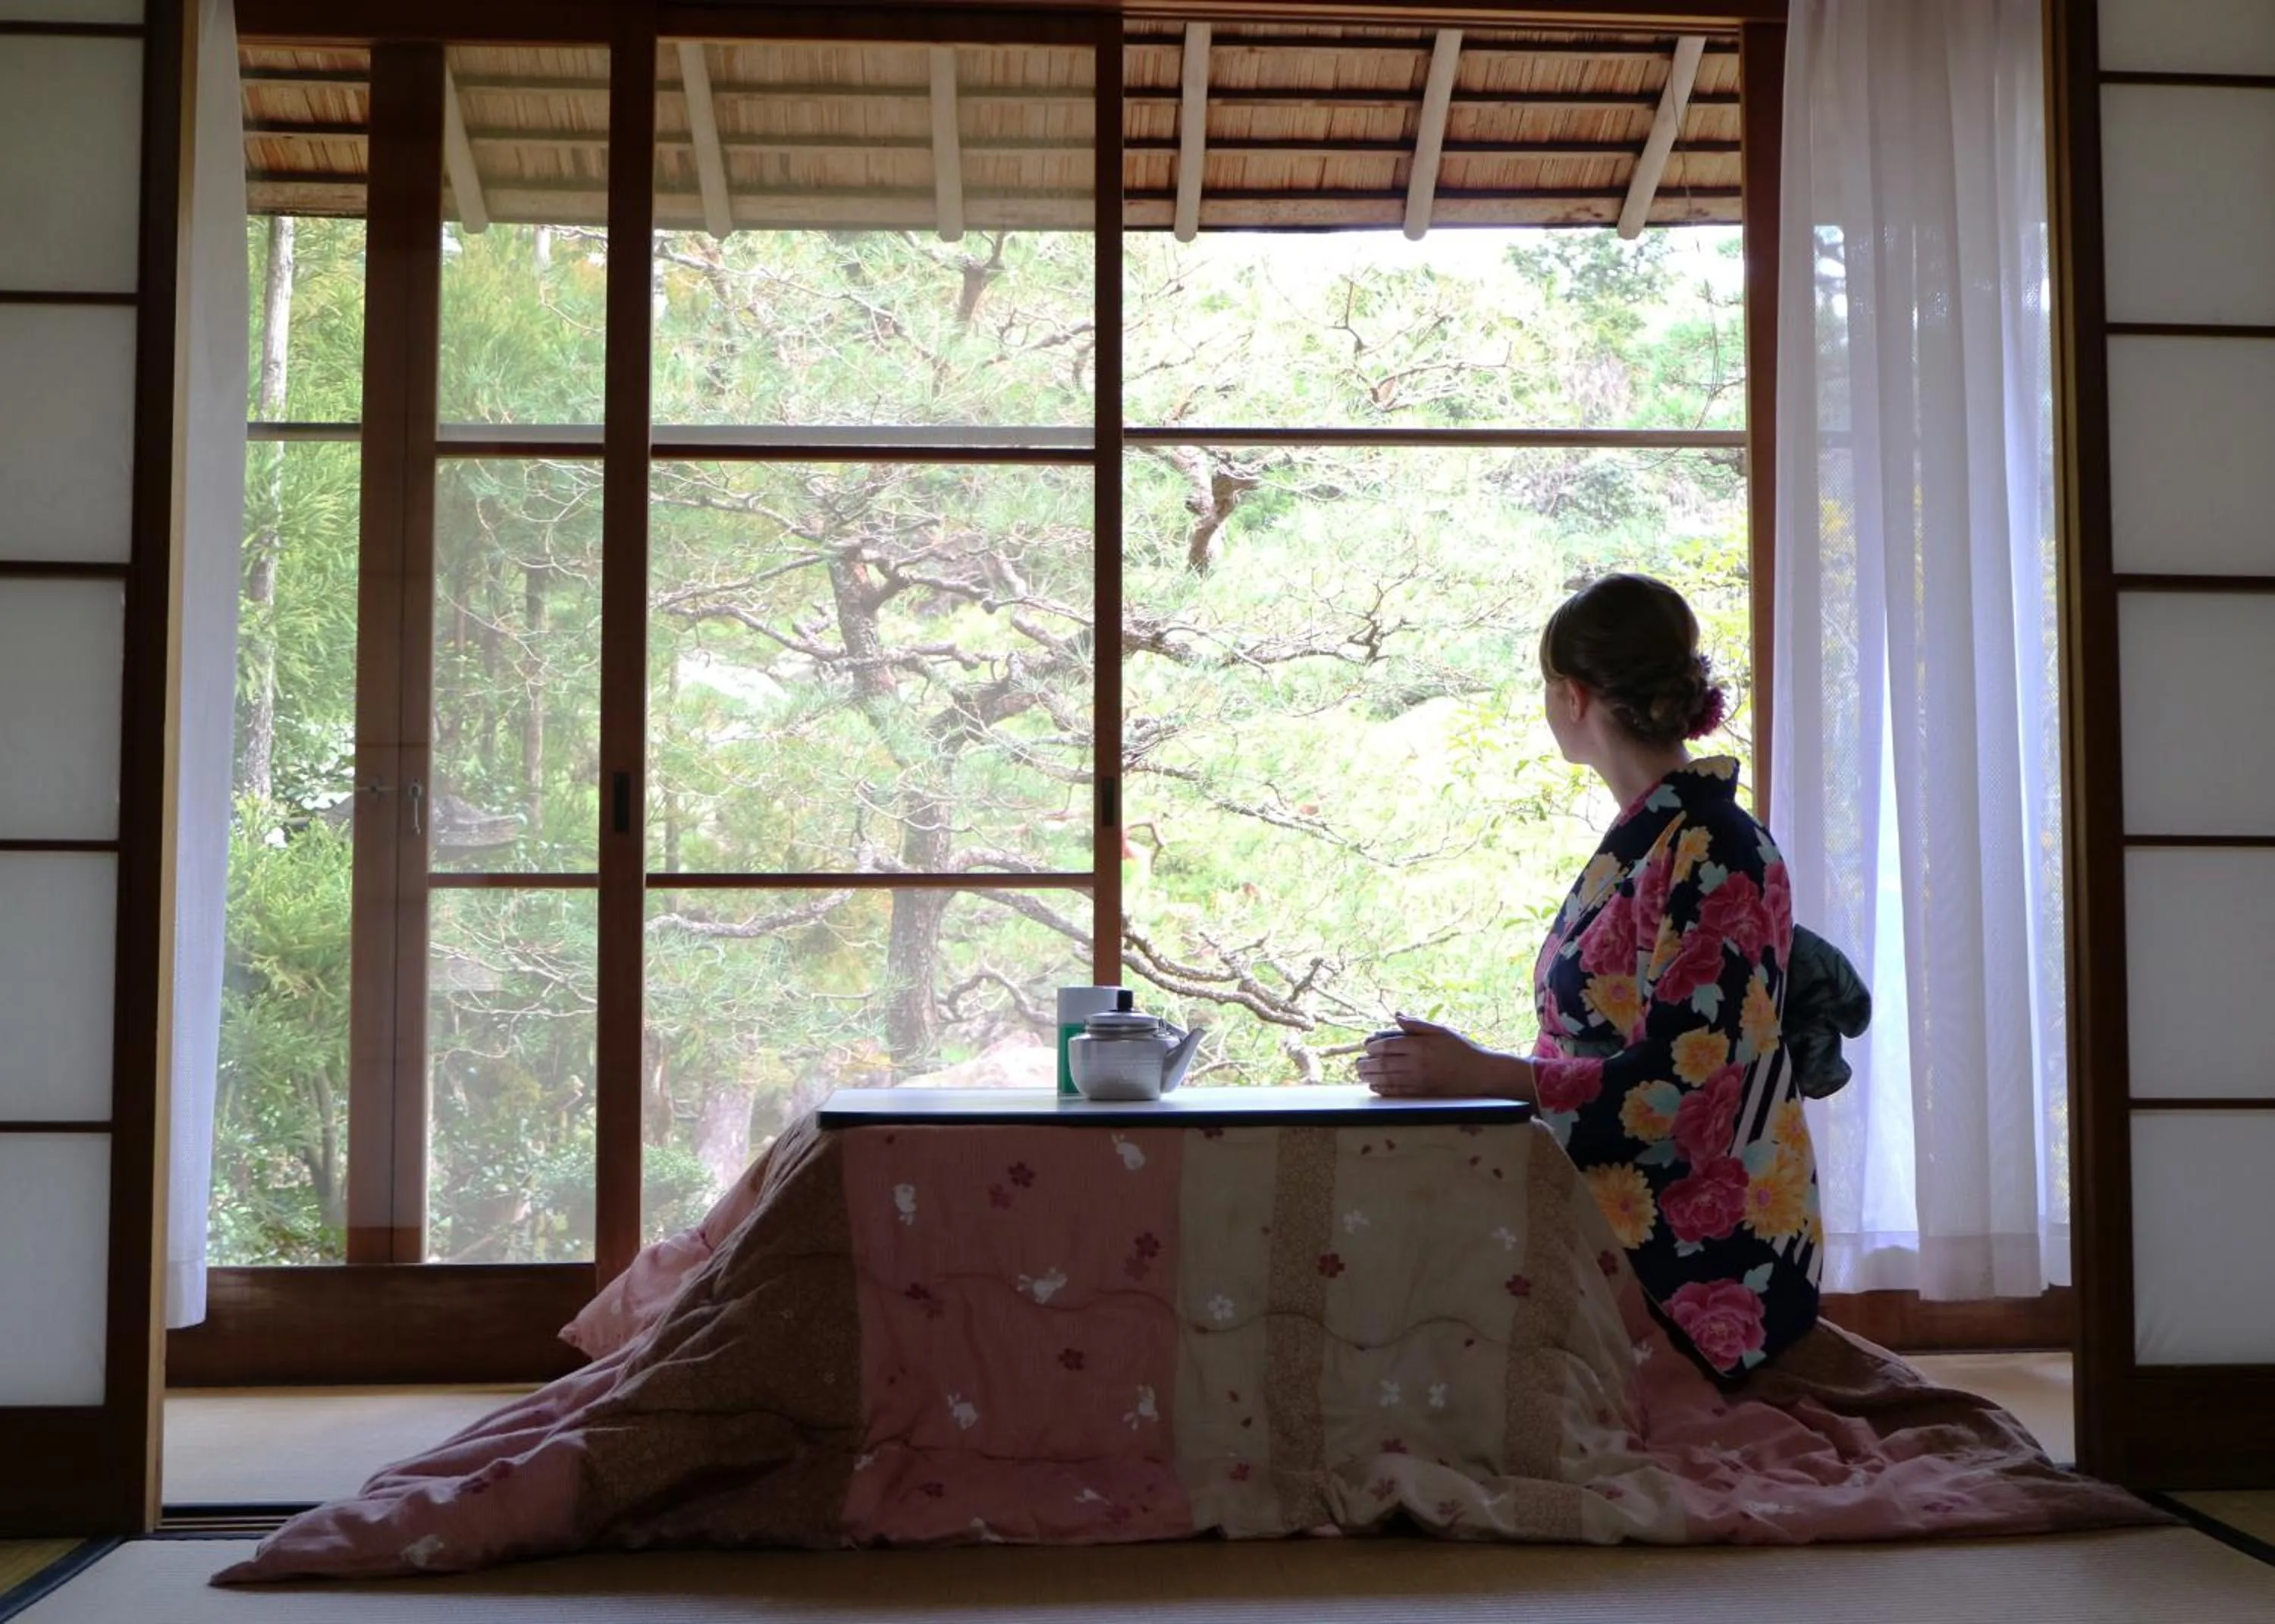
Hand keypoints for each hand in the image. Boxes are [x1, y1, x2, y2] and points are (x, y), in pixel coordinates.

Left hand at [1355, 1014, 1531, 1099]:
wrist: (1481, 1073)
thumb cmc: (1462, 1049)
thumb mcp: (1441, 1031)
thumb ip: (1417, 1025)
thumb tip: (1397, 1015)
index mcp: (1421, 1046)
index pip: (1389, 1045)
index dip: (1373, 1045)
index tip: (1366, 1045)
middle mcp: (1417, 1063)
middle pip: (1383, 1063)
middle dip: (1367, 1063)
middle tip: (1357, 1062)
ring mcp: (1420, 1080)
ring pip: (1387, 1078)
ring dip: (1370, 1076)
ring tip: (1360, 1073)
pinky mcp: (1423, 1093)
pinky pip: (1398, 1092)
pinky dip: (1383, 1089)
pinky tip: (1374, 1087)